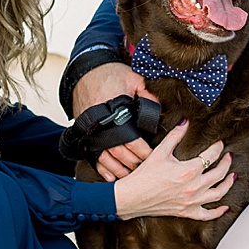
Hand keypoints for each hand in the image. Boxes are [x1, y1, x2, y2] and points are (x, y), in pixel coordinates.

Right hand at [72, 61, 158, 180]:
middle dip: (134, 163)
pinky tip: (111, 177)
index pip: (129, 138)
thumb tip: (163, 110)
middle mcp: (101, 123)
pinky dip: (103, 169)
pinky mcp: (86, 134)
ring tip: (132, 177)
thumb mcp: (133, 79)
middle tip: (147, 170)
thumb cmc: (112, 75)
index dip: (142, 150)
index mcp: (113, 110)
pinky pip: (93, 157)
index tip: (153, 157)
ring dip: (119, 169)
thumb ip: (148, 94)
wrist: (86, 72)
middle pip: (118, 152)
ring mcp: (92, 130)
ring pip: (106, 158)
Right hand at [112, 121, 235, 220]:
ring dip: (228, 184)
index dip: (217, 148)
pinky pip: (207, 215)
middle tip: (228, 156)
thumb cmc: (144, 175)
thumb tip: (185, 122)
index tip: (219, 144)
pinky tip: (225, 207)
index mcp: (189, 170)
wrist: (132, 197)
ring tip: (233, 176)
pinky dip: (218, 212)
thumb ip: (175, 136)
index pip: (211, 156)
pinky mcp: (186, 212)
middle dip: (226, 163)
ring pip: (218, 194)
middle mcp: (194, 187)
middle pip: (219, 174)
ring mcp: (192, 201)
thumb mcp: (160, 152)